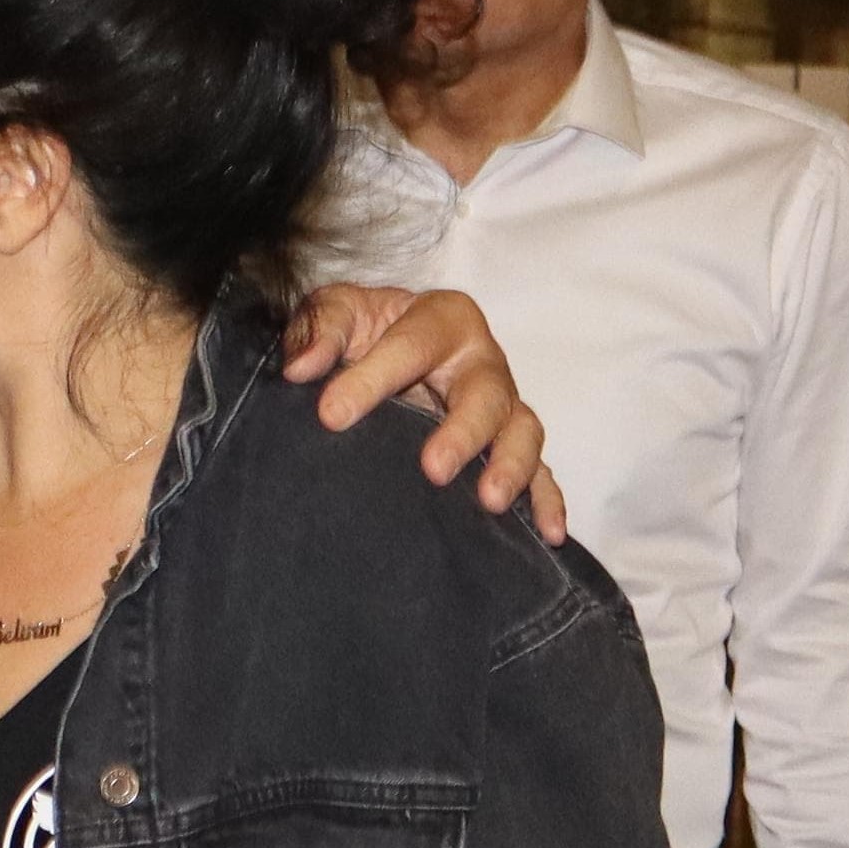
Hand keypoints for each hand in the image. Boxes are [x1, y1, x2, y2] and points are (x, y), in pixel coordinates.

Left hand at [281, 283, 566, 544]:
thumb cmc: (362, 329)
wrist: (380, 348)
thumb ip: (319, 330)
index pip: (410, 347)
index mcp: (442, 319)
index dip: (371, 380)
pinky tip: (547, 534)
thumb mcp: (336, 313)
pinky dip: (547, 500)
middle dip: (463, 432)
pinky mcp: (508, 444)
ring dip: (510, 466)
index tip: (331, 416)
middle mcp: (481, 361)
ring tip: (489, 502)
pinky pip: (541, 472)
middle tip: (432, 469)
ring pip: (522, 431)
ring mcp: (502, 404)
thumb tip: (300, 368)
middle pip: (486, 393)